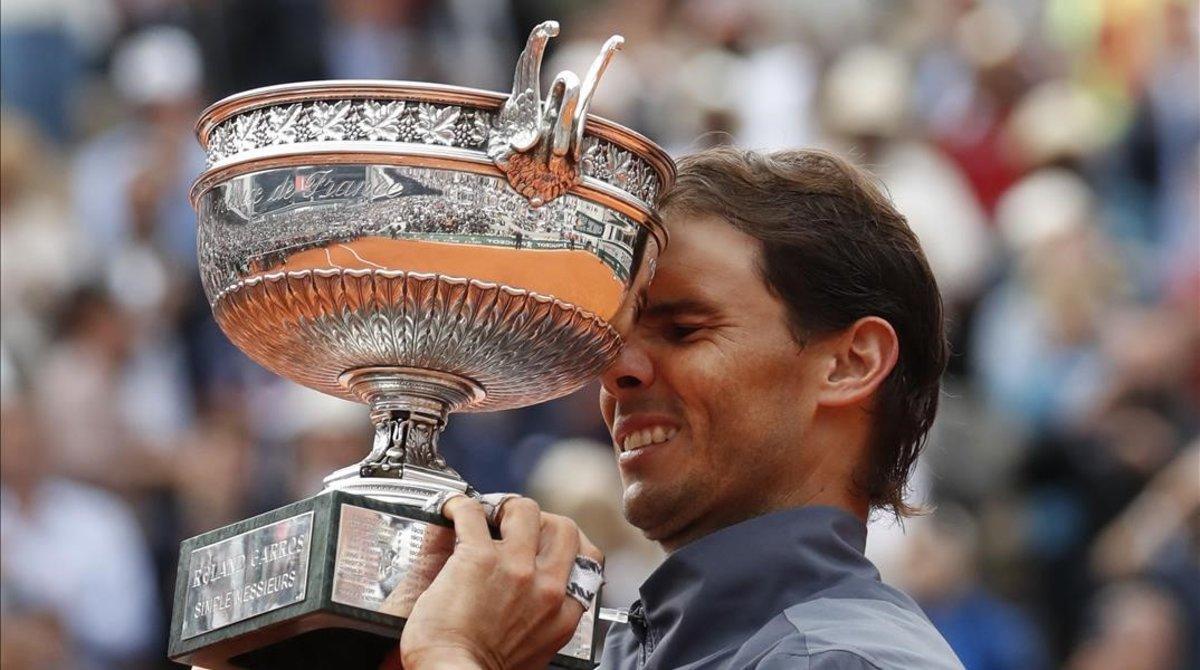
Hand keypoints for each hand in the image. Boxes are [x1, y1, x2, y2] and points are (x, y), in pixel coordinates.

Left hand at [400, 495, 602, 669]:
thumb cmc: (483, 669)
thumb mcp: (538, 650)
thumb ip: (547, 619)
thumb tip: (543, 602)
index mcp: (563, 612)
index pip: (588, 559)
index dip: (564, 545)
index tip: (547, 543)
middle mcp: (546, 587)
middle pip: (564, 527)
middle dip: (543, 520)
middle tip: (519, 526)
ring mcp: (514, 568)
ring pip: (525, 509)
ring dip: (507, 508)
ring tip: (490, 517)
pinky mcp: (478, 557)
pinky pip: (473, 512)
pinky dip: (460, 506)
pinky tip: (454, 511)